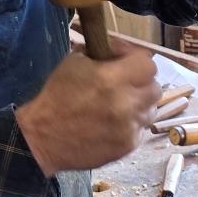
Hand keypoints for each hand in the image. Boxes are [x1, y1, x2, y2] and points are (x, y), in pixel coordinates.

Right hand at [15, 41, 159, 176]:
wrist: (43, 137)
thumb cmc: (57, 95)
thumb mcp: (74, 62)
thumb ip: (100, 52)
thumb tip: (118, 50)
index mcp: (112, 79)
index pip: (148, 64)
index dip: (136, 59)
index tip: (124, 61)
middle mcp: (126, 104)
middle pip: (154, 87)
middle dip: (142, 82)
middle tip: (126, 82)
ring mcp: (129, 128)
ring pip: (151, 109)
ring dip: (139, 104)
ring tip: (121, 104)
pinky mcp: (128, 146)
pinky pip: (141, 129)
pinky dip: (132, 123)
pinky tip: (115, 121)